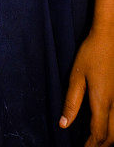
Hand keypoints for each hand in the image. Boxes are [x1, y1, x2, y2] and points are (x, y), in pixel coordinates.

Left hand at [60, 26, 113, 145]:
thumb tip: (63, 124)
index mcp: (102, 102)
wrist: (109, 36)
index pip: (98, 134)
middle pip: (112, 136)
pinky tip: (105, 124)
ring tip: (96, 140)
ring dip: (109, 138)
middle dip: (100, 145)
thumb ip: (71, 102)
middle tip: (88, 146)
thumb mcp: (76, 76)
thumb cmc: (91, 53)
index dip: (90, 146)